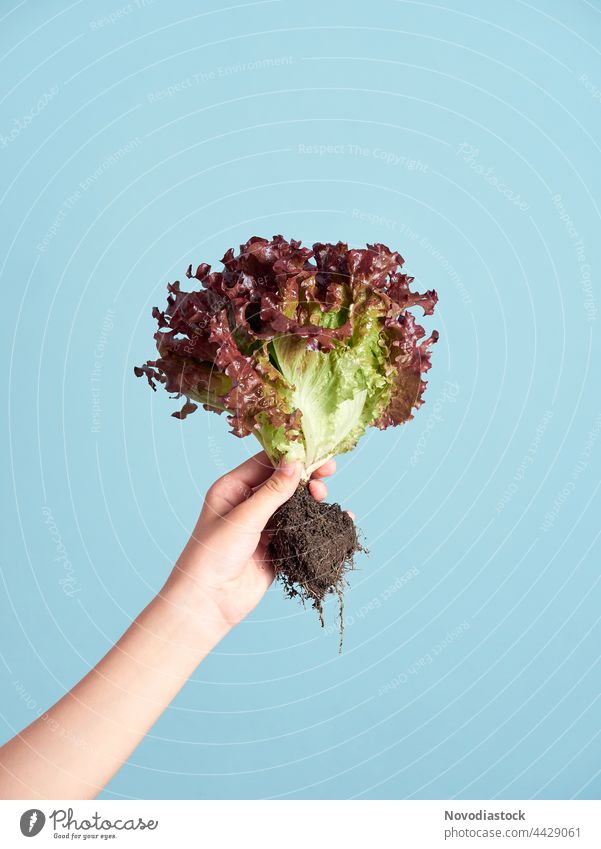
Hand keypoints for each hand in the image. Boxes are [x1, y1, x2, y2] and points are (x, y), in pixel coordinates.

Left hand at [163, 452, 335, 631]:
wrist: (209, 603)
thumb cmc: (213, 555)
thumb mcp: (244, 518)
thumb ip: (273, 491)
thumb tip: (295, 462)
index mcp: (232, 489)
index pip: (265, 463)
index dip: (291, 456)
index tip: (315, 452)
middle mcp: (247, 504)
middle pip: (283, 482)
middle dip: (306, 476)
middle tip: (329, 471)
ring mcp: (262, 526)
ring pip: (293, 504)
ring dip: (310, 498)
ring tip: (324, 497)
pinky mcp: (275, 547)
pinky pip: (298, 529)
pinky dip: (314, 522)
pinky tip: (333, 517)